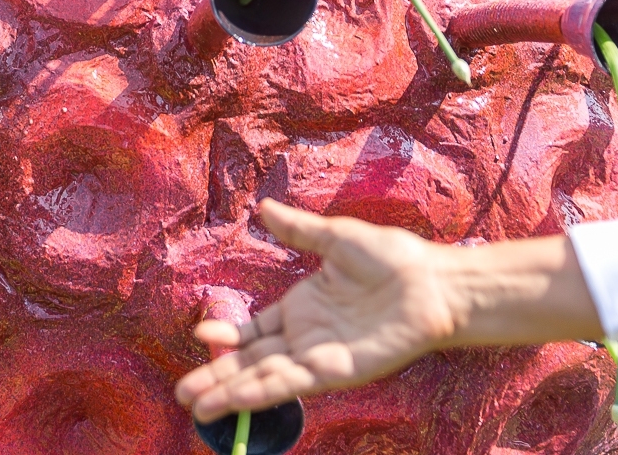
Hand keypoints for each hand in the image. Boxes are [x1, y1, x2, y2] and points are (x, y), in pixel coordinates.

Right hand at [176, 201, 459, 421]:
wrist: (434, 282)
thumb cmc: (393, 259)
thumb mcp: (336, 237)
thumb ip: (297, 229)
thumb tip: (264, 208)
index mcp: (301, 308)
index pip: (252, 331)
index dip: (226, 337)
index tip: (200, 338)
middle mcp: (305, 337)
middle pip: (250, 362)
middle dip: (216, 378)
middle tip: (182, 395)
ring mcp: (320, 356)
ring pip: (265, 378)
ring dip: (230, 394)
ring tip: (198, 409)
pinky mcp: (338, 370)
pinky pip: (293, 383)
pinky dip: (263, 391)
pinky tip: (238, 398)